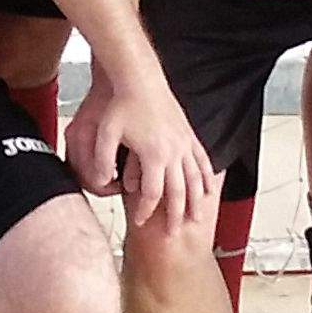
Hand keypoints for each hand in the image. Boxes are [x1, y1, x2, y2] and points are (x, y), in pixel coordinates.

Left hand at [66, 70, 219, 234]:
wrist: (140, 77)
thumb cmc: (123, 103)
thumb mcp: (105, 134)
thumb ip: (103, 161)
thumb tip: (105, 183)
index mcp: (154, 154)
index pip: (152, 193)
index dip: (147, 211)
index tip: (141, 222)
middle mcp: (173, 151)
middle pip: (179, 192)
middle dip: (177, 216)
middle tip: (174, 234)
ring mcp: (184, 142)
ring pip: (196, 179)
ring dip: (197, 201)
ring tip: (197, 219)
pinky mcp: (188, 133)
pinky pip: (202, 160)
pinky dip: (207, 177)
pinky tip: (208, 188)